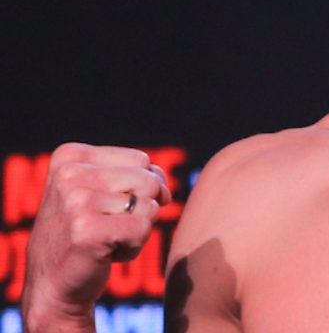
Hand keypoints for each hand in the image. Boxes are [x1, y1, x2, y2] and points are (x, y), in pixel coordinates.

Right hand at [22, 143, 171, 330]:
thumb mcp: (100, 191)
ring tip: (105, 240)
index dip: (140, 187)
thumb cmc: (84, 234)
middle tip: (108, 227)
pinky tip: (105, 254)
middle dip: (140, 209)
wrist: (52, 285)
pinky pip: (142, 229)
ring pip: (149, 206)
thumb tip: (163, 189)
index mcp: (70, 156)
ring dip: (137, 230)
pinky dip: (133, 247)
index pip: (140, 159)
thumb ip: (136, 175)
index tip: (107, 207)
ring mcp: (76, 201)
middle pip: (148, 180)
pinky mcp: (87, 230)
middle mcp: (70, 174)